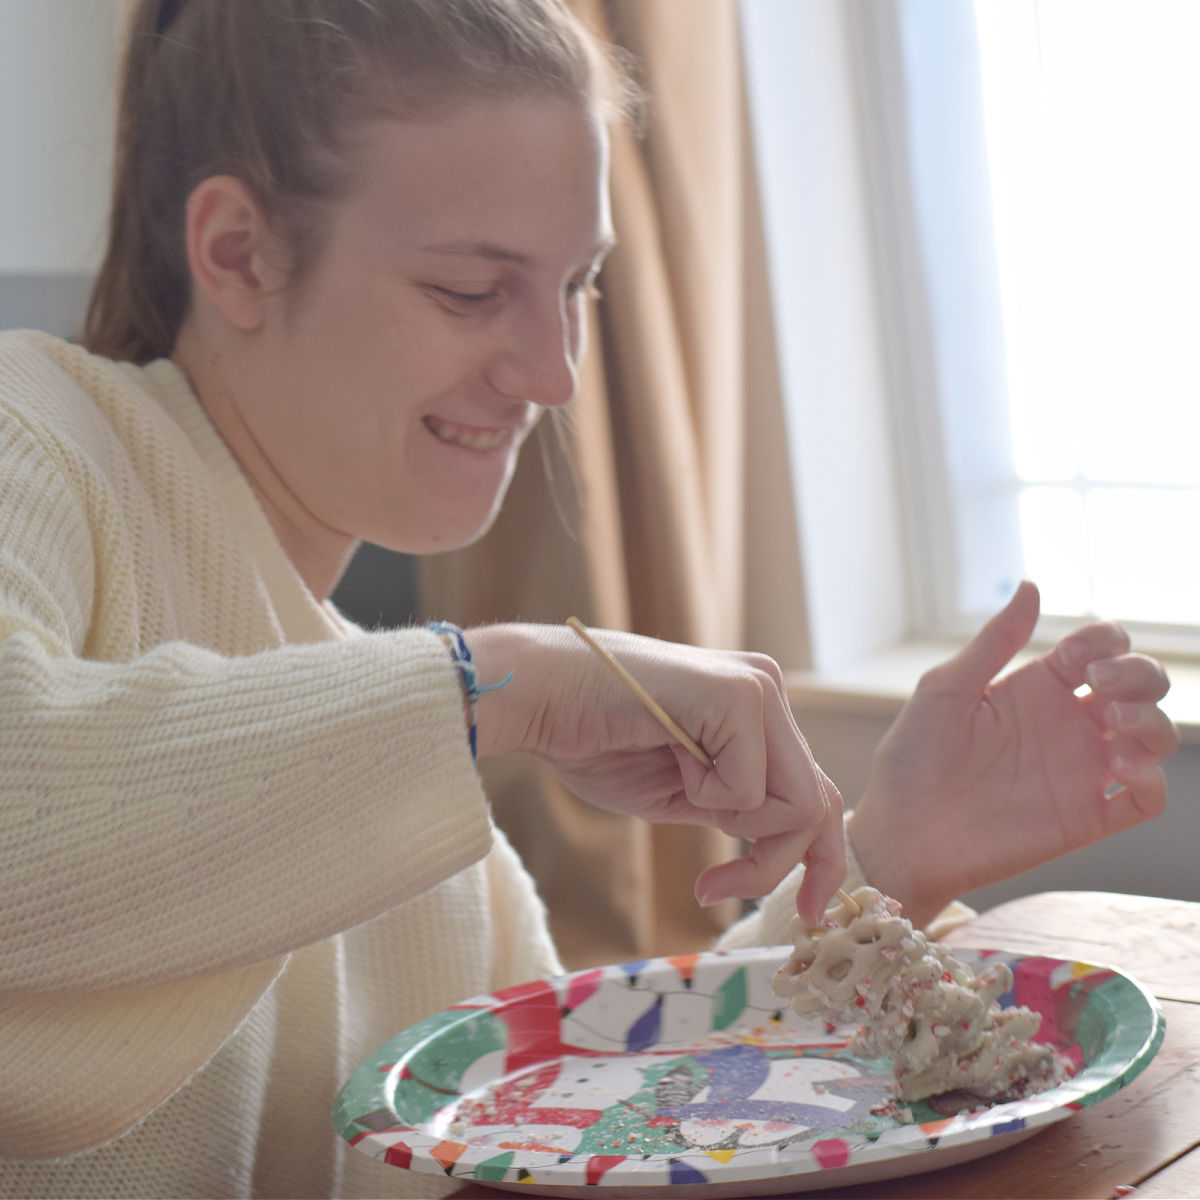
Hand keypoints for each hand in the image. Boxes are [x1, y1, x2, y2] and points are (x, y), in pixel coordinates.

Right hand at [470, 624, 844, 923]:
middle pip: (817, 804)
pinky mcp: (736, 696)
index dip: (816, 859)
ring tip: (682, 802)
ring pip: (797, 802)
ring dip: (737, 830)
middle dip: (775, 864)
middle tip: (715, 890)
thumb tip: (787, 854)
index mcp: (758, 710)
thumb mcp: (684, 790)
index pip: (815, 794)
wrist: (540, 696)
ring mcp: (757, 688)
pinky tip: (668, 759)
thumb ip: (738, 809)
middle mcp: (768, 691)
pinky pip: (748, 789)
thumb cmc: (595, 741)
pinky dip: (705, 796)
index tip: (803, 911)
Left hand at [847, 581, 1177, 927]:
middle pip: (1141, 685)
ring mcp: (1080, 771)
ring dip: (1152, 721)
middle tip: (1101, 685)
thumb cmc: (912, 758)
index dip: (1104, 640)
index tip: (1075, 656)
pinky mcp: (1085, 818)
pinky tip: (1122, 770)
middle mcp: (1066, 725)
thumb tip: (1031, 585)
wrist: (902, 833)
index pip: (1100, 648)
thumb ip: (995, 641)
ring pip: (1154, 736)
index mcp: (1036, 688)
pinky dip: (1153, 782)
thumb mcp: (946, 689)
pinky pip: (1146, 800)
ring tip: (1111, 723)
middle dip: (1140, 672)